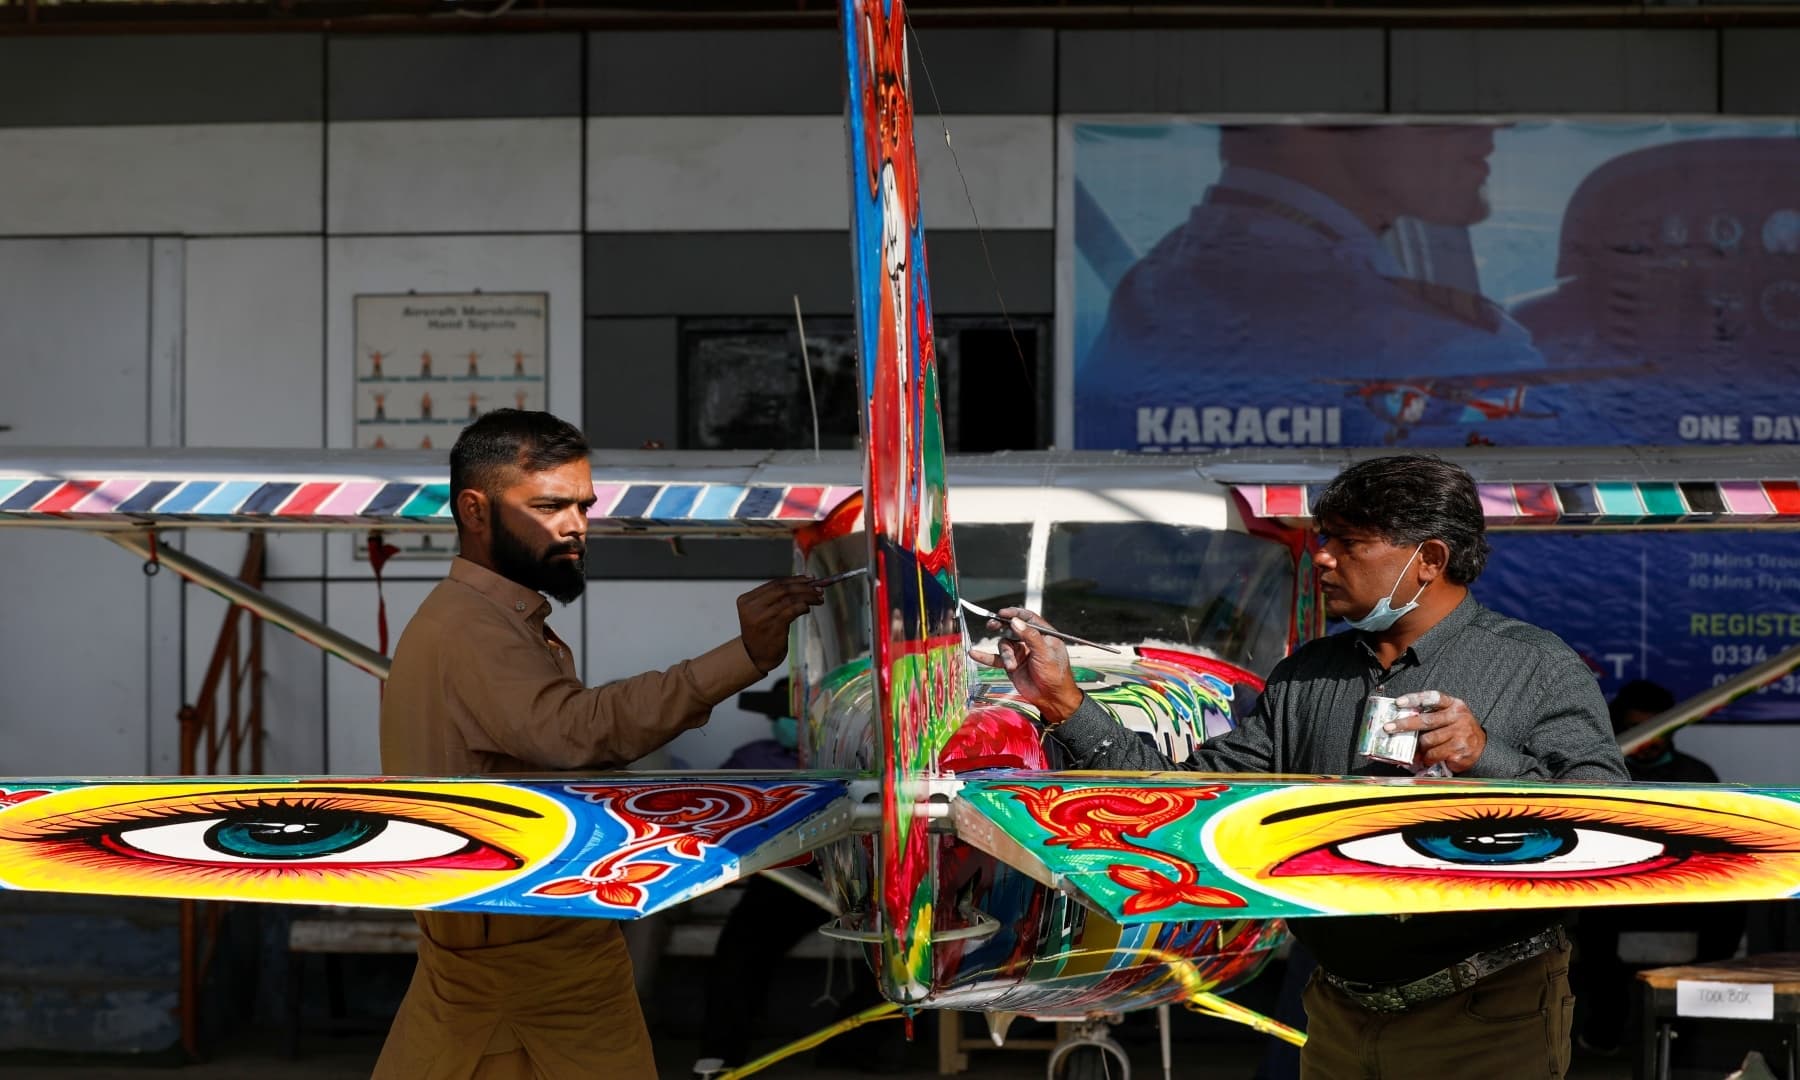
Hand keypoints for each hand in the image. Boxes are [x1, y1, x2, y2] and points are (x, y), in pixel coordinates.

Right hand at [737, 576, 823, 671]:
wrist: (756, 657)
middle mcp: (752, 607)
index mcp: (746, 600)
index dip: (794, 579)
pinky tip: (808, 608)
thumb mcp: (761, 612)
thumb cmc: (762, 633)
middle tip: (818, 589)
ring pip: (789, 599)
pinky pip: (792, 610)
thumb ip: (775, 598)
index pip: (774, 583)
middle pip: (782, 589)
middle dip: (803, 586)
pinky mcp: (773, 627)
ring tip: (818, 598)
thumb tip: (804, 582)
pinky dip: (803, 606)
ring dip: (807, 596)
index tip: (809, 579)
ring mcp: (762, 617)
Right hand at [968, 607, 1084, 724]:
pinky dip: (985, 656)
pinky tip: (975, 653)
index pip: (1027, 618)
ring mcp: (1020, 652)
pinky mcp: (1011, 664)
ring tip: (1010, 664)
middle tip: (993, 624)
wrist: (1051, 697)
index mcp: (1043, 634)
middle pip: (1012, 627)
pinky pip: (996, 658)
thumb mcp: (1045, 652)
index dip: (1015, 613)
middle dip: (1001, 626)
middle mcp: (1030, 641)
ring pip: (1004, 645)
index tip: (1003, 613)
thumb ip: (1030, 636)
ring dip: (1005, 654)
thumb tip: (1016, 622)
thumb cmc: (1056, 675)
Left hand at [1386, 690, 1486, 773]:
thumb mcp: (1450, 716)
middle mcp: (1457, 717)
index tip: (1399, 702)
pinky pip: (1434, 754)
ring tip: (1416, 750)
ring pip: (1427, 740)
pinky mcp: (1458, 750)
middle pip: (1426, 720)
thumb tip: (1404, 718)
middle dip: (1404, 724)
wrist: (1483, 747)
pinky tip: (1426, 758)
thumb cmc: (1460, 730)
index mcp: (1454, 705)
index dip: (1414, 699)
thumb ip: (1432, 714)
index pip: (1432, 697)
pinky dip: (1426, 758)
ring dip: (1418, 747)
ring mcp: (1459, 734)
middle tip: (1389, 728)